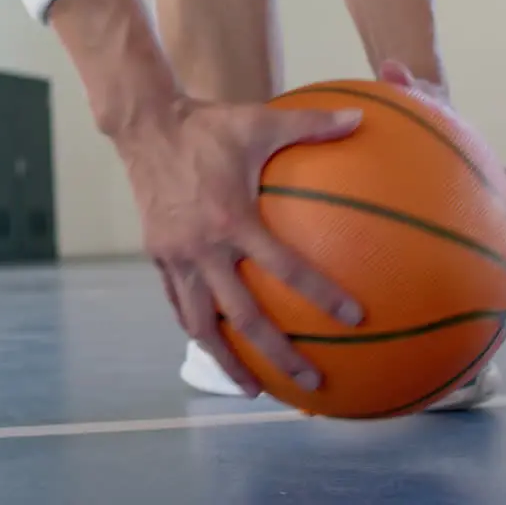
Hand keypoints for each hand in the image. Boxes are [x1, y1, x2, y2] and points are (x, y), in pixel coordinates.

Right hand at [119, 98, 365, 396]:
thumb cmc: (207, 123)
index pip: (284, 266)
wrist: (145, 126)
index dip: (319, 294)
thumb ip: (312, 124)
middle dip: (277, 354)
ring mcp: (176, 255)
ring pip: (200, 322)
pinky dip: (196, 325)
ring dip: (228, 359)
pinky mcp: (157, 254)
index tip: (353, 318)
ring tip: (253, 387)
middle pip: (242, 316)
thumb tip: (359, 118)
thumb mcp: (261, 120)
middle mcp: (203, 247)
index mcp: (232, 219)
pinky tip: (213, 342)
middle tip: (310, 382)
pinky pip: (177, 300)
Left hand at [378, 61, 505, 327]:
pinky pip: (429, 270)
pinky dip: (429, 299)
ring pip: (474, 267)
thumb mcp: (406, 100)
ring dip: (483, 304)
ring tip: (484, 341)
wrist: (401, 124)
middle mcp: (472, 201)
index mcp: (474, 168)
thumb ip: (403, 88)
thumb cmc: (406, 113)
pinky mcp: (427, 238)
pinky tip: (408, 326)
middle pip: (501, 242)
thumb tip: (389, 65)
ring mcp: (454, 221)